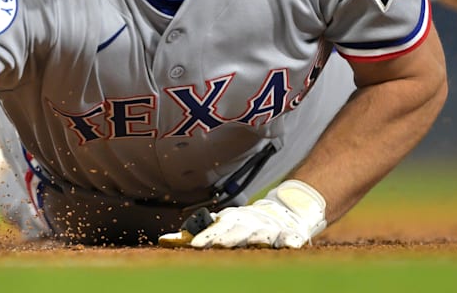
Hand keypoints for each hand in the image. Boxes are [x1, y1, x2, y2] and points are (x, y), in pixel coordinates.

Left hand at [159, 180, 326, 248]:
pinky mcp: (289, 234)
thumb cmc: (243, 224)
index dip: (207, 235)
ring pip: (263, 233)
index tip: (194, 245)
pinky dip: (291, 239)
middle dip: (228, 237)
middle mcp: (250, 222)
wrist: (281, 211)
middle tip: (219, 244)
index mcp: (232, 220)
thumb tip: (164, 240)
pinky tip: (292, 243)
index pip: (217, 228)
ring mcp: (270, 228)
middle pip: (238, 230)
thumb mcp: (219, 227)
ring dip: (258, 237)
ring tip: (253, 241)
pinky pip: (291, 237)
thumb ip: (193, 234)